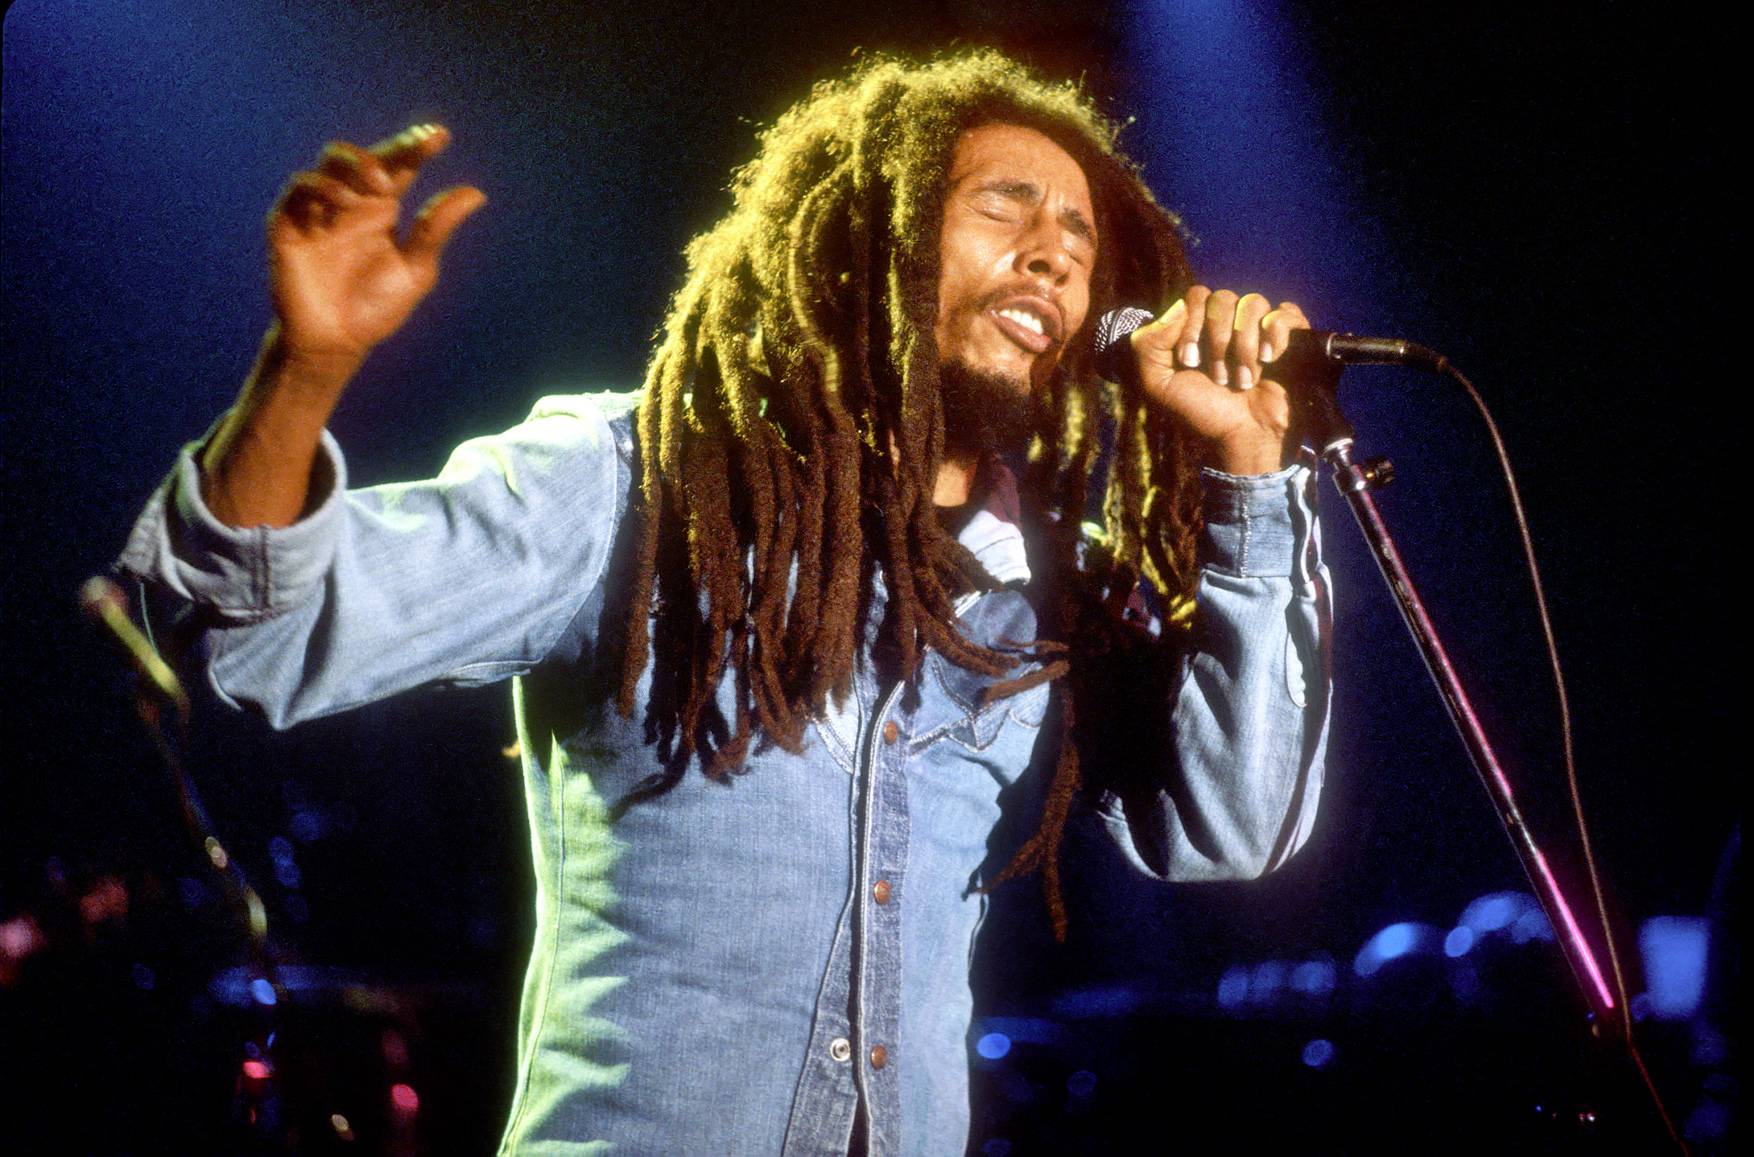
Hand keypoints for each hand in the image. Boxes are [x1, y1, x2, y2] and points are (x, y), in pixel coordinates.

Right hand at [267, 124, 485, 375]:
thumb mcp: (415, 269)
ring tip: (376, 190)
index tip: (440, 136)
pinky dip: (320, 186)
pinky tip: (342, 202)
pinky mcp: (289, 224)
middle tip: (398, 176)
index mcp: (382, 210)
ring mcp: (318, 211)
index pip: (399, 167)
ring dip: (354, 167)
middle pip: (362, 156)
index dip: (415, 146)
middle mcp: (350, 203)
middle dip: (384, 154)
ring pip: (329, 163)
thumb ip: (435, 230)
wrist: (337, 342)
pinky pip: (299, 189)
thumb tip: (476, 193)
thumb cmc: (376, 307)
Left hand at [1126, 286, 1309, 473]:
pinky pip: (1285, 313)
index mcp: (1196, 328)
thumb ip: (1147, 344)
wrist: (1244, 437)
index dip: (1192, 325)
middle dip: (1219, 341)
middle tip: (1219, 377)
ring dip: (1245, 346)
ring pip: (1253, 302)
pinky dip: (1276, 334)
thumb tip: (1178, 306)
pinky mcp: (1288, 338)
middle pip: (1222, 298)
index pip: (1196, 295)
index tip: (1190, 362)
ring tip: (1244, 380)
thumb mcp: (1158, 385)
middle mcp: (1227, 323)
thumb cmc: (1201, 413)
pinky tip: (1270, 360)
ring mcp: (1258, 329)